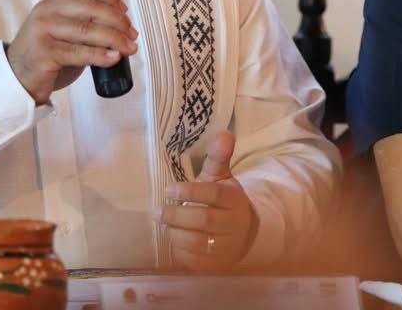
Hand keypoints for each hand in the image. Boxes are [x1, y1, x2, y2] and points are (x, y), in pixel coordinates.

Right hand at [5, 0, 137, 104]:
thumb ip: (88, 24)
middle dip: (119, 21)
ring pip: (89, 30)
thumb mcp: (66, 32)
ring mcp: (43, 31)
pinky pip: (80, 52)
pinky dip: (101, 55)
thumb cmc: (46, 55)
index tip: (125, 9)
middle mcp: (47, 11)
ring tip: (129, 48)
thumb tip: (124, 26)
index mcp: (54, 1)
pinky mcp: (44, 53)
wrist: (17, 78)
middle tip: (132, 34)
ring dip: (115, 39)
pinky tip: (113, 58)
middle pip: (93, 7)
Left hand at [161, 130, 256, 272]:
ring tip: (163, 225)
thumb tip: (224, 133)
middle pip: (203, 219)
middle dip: (176, 215)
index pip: (213, 194)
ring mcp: (225, 248)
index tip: (168, 189)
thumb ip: (219, 157)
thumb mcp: (222, 179)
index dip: (190, 191)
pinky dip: (179, 251)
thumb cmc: (225, 203)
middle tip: (157, 211)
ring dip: (174, 233)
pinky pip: (193, 261)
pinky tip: (173, 241)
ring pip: (196, 242)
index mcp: (235, 200)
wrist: (243, 236)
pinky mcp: (215, 267)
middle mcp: (233, 225)